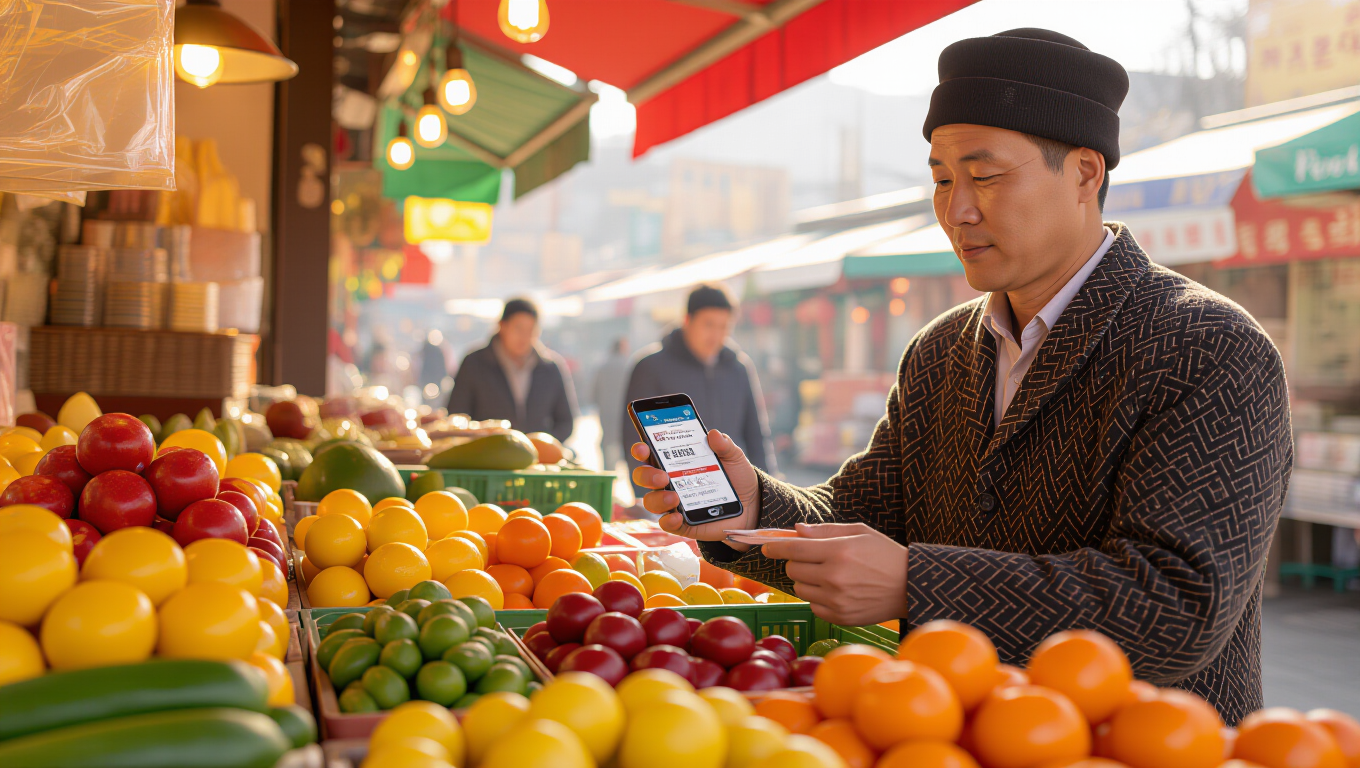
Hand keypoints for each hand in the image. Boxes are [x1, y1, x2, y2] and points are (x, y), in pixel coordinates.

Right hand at [630, 430, 759, 545]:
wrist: (752, 506)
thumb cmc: (736, 477)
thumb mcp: (733, 457)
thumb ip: (724, 445)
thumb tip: (713, 434)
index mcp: (676, 461)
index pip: (650, 453)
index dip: (642, 449)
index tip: (643, 448)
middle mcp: (669, 481)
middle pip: (644, 477)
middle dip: (647, 475)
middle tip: (662, 476)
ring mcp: (674, 503)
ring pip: (652, 501)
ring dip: (658, 499)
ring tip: (674, 497)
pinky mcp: (682, 523)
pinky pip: (667, 523)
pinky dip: (668, 520)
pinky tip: (678, 516)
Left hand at [760, 522, 908, 625]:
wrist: (910, 585)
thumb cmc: (884, 553)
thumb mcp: (858, 532)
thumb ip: (824, 530)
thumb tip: (796, 530)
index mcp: (838, 552)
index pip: (793, 549)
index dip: (775, 547)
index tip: (766, 547)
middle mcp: (834, 578)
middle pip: (793, 569)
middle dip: (796, 561)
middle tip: (812, 559)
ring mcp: (836, 601)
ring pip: (799, 589)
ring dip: (806, 580)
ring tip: (827, 575)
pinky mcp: (840, 617)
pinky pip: (813, 606)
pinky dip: (818, 598)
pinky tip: (836, 590)